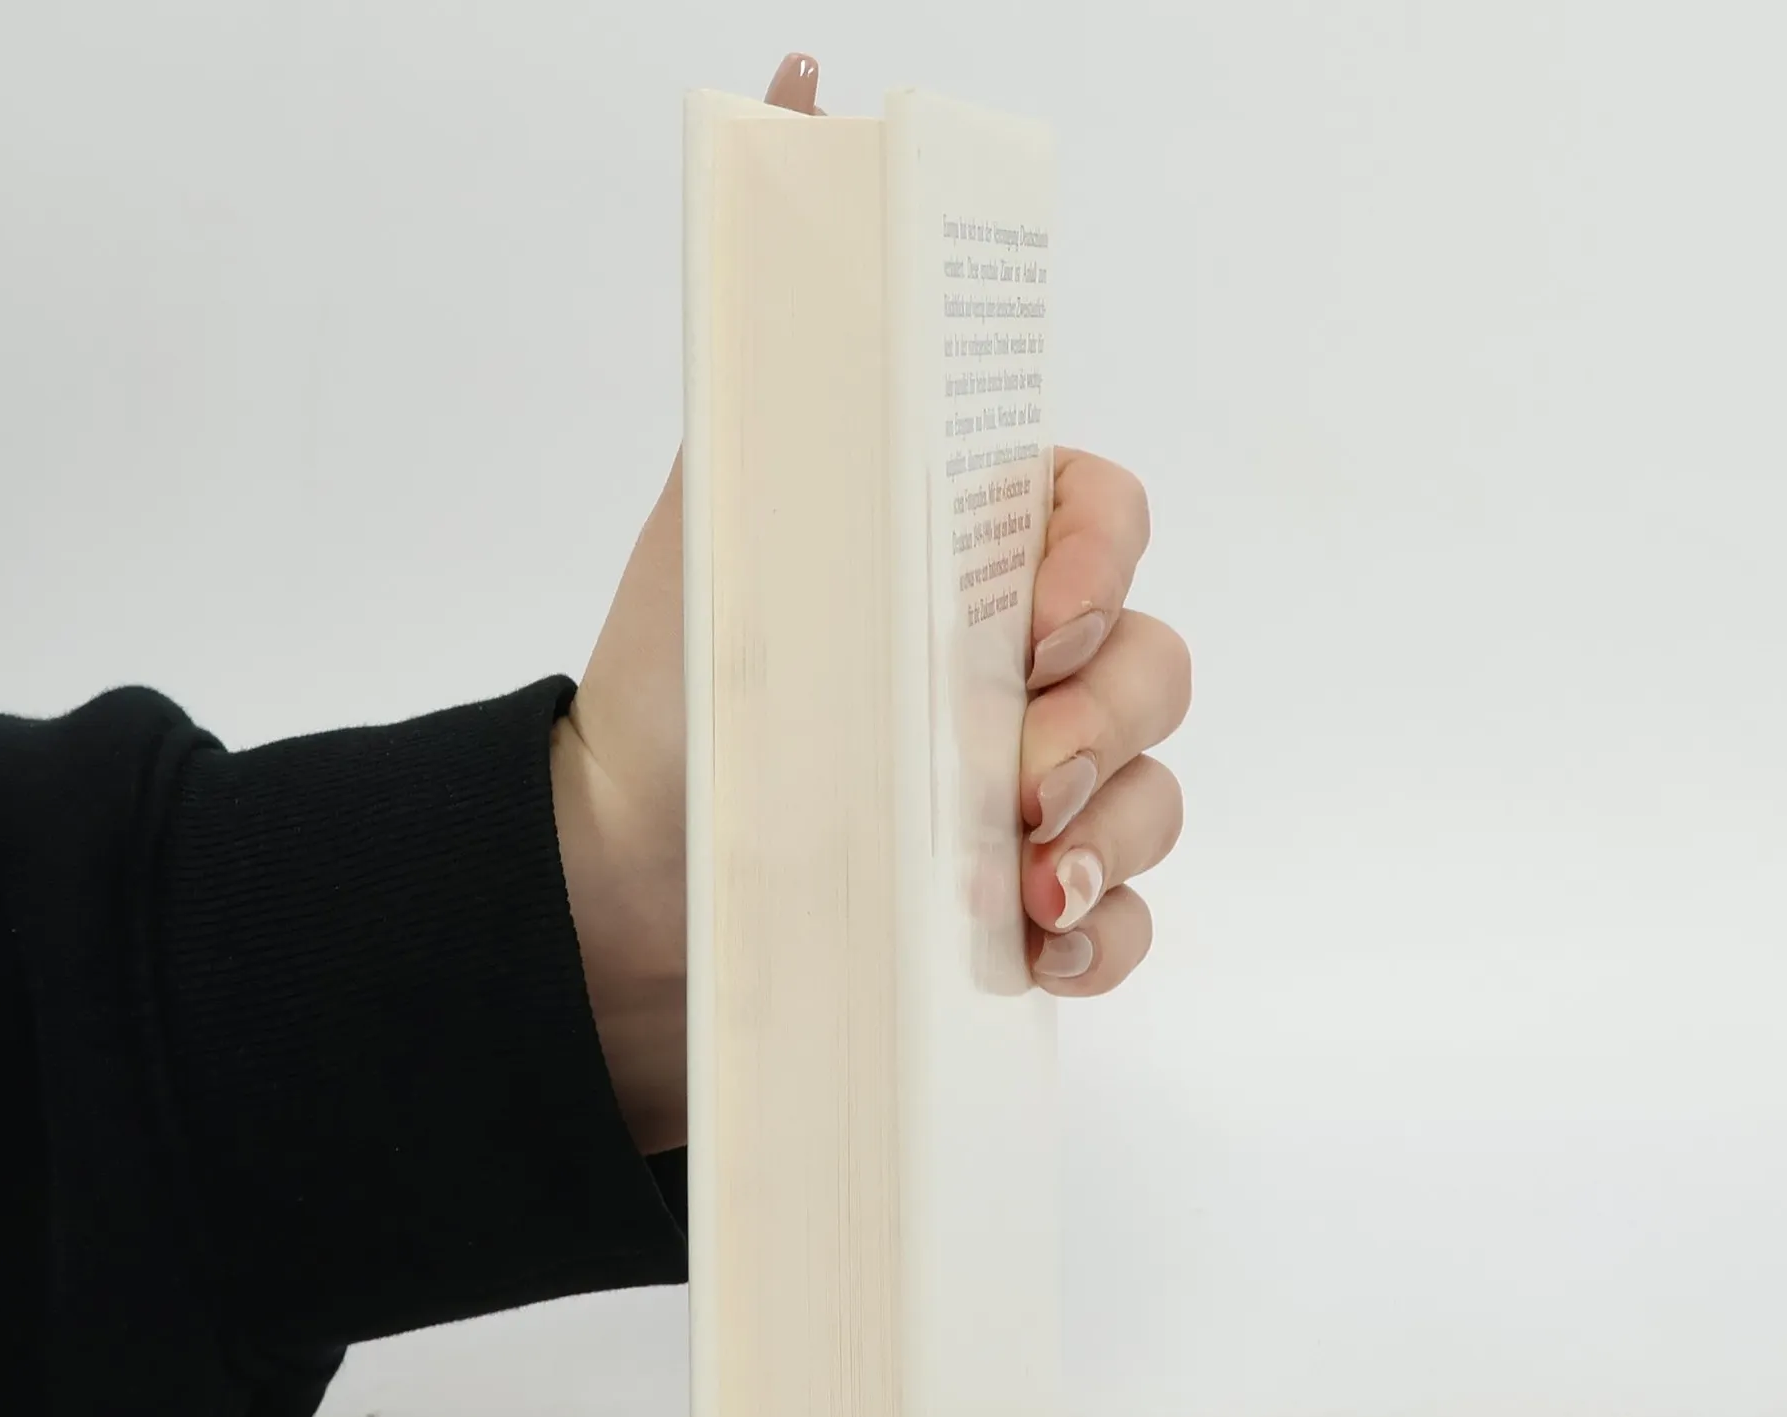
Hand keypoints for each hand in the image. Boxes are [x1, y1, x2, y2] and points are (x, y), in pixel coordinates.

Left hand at [552, 55, 1187, 1152]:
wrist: (627, 865)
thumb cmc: (684, 680)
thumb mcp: (727, 501)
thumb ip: (787, 337)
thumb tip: (796, 96)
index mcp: (976, 564)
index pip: (1108, 524)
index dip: (1095, 566)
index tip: (1026, 622)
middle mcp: (1024, 672)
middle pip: (1154, 666)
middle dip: (1096, 723)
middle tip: (1007, 777)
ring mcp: (1036, 793)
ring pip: (1160, 793)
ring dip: (1116, 834)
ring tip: (1024, 882)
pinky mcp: (1021, 906)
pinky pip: (1124, 921)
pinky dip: (1104, 938)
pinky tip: (1039, 951)